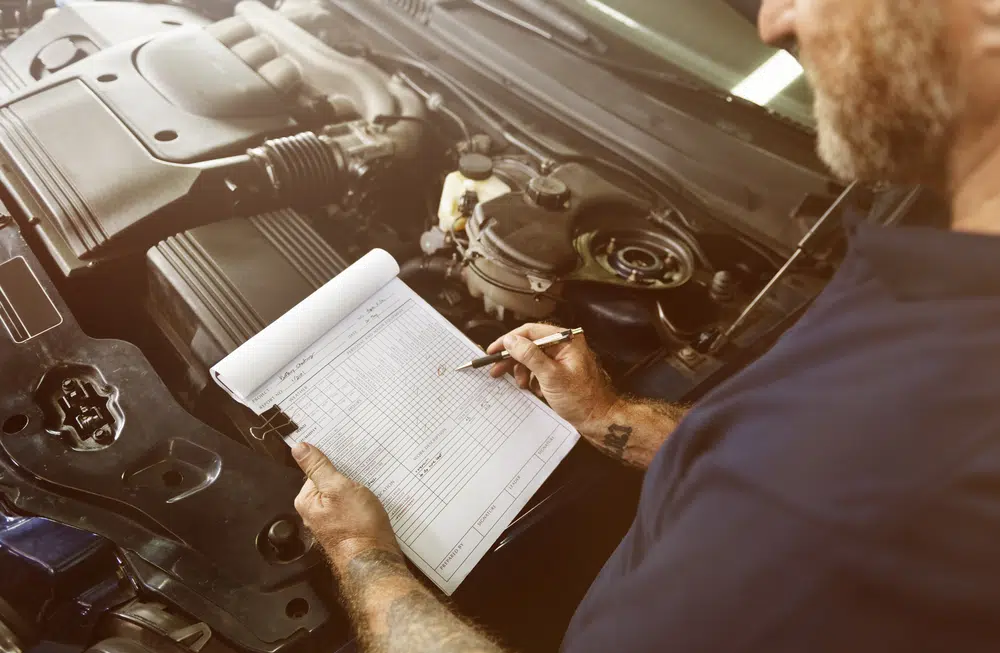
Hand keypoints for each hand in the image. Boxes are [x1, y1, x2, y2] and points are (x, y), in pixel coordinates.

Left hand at [291, 442, 399, 569]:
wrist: (375, 560)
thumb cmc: (357, 528)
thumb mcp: (338, 487)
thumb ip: (318, 467)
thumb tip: (299, 448)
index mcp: (307, 501)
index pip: (316, 470)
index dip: (333, 463)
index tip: (346, 459)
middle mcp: (315, 513)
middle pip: (330, 482)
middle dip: (347, 477)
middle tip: (361, 478)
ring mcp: (332, 521)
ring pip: (344, 495)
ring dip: (357, 490)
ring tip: (368, 494)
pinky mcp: (347, 528)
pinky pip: (353, 507)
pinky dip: (363, 503)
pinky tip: (372, 505)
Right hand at [487, 323, 617, 431]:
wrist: (597, 419)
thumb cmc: (582, 398)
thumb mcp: (551, 376)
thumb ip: (530, 356)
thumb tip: (511, 340)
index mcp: (566, 340)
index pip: (530, 331)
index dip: (509, 340)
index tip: (495, 349)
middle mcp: (564, 345)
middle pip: (529, 345)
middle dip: (513, 359)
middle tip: (497, 369)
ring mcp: (562, 358)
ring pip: (532, 358)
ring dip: (523, 371)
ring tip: (522, 384)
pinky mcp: (560, 371)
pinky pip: (539, 369)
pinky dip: (532, 379)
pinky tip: (533, 388)